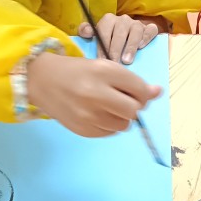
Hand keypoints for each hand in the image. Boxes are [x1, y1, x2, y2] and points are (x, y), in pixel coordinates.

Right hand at [27, 52, 161, 136]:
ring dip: (122, 117)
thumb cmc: (78, 71)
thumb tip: (158, 92)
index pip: (139, 89)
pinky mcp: (82, 130)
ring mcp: (87, 115)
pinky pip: (109, 133)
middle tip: (124, 100)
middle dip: (134, 107)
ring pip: (123, 125)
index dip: (144, 92)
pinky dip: (109, 125)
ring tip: (107, 106)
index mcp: (103, 72)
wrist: (42, 80)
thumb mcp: (105, 67)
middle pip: (134, 111)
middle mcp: (95, 94)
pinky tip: (97, 113)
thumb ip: (132, 81)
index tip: (137, 91)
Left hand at [78, 13, 158, 63]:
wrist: (128, 37)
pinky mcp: (149, 28)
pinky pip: (150, 30)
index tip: (102, 60)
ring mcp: (137, 23)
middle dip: (116, 49)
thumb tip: (85, 31)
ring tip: (127, 60)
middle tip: (114, 63)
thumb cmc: (110, 39)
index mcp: (108, 20)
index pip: (104, 31)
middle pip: (119, 32)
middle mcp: (123, 19)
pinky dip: (146, 37)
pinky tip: (141, 47)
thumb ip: (88, 32)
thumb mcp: (97, 35)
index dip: (102, 46)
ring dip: (130, 46)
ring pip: (135, 30)